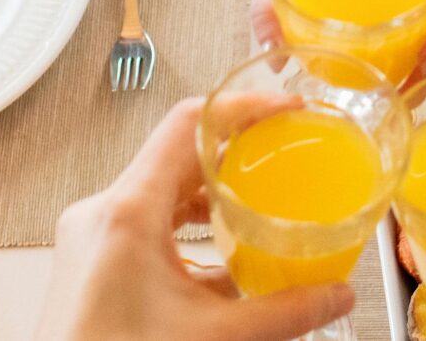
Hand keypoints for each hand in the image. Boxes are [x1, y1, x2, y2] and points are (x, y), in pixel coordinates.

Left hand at [35, 97, 355, 340]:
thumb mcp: (214, 337)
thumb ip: (284, 312)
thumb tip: (334, 296)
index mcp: (126, 212)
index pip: (189, 124)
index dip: (243, 108)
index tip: (284, 112)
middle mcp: (101, 215)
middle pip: (178, 157)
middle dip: (236, 157)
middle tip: (281, 158)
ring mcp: (92, 240)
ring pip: (162, 195)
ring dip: (212, 199)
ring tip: (259, 207)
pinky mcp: (92, 265)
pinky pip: (148, 229)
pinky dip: (189, 234)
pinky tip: (222, 264)